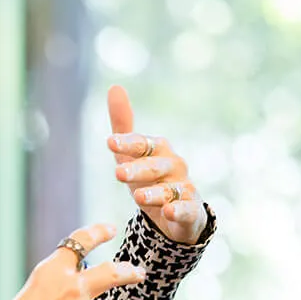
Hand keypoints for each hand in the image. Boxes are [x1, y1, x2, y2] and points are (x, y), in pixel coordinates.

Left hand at [106, 84, 205, 244]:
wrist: (176, 212)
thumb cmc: (151, 178)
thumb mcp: (132, 155)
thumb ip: (123, 125)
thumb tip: (115, 87)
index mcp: (158, 150)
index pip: (141, 144)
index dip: (126, 143)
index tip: (109, 142)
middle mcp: (173, 165)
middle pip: (154, 166)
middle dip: (137, 170)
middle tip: (118, 173)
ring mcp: (183, 187)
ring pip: (168, 189)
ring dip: (154, 193)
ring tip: (138, 197)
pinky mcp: (191, 209)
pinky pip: (185, 209)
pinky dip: (178, 210)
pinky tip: (168, 212)